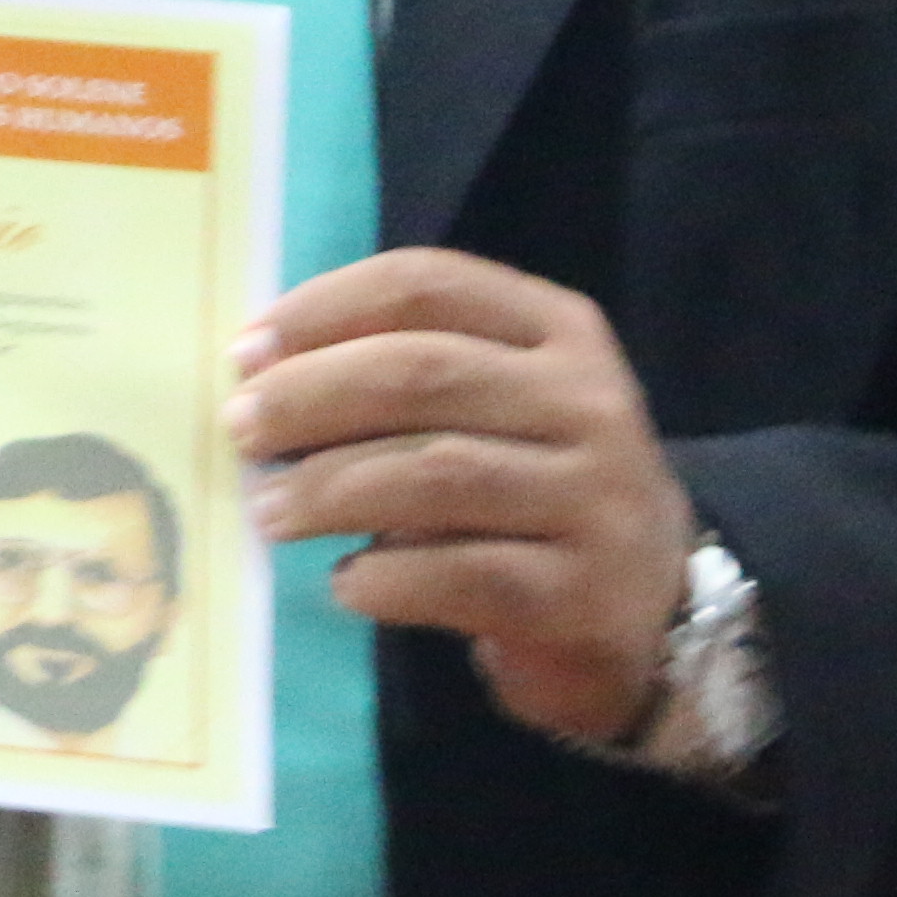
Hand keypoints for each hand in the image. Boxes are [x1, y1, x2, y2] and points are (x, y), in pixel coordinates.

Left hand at [233, 249, 694, 745]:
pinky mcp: (581, 594)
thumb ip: (409, 375)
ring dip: (329, 490)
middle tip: (241, 432)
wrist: (655, 611)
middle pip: (422, 373)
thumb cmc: (536, 490)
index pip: (428, 285)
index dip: (324, 309)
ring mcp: (594, 500)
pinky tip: (346, 584)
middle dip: (310, 398)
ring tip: (269, 513)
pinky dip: (384, 578)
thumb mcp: (500, 406)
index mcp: (559, 332)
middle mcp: (588, 403)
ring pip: (436, 474)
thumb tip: (259, 376)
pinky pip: (461, 575)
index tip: (246, 352)